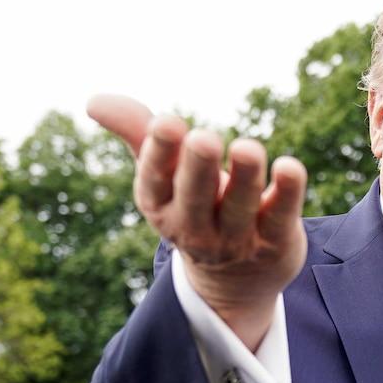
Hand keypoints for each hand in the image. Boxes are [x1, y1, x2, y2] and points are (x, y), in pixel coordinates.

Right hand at [87, 94, 307, 350]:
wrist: (236, 282)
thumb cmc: (196, 208)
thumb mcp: (165, 177)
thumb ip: (138, 134)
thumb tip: (93, 100)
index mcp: (161, 207)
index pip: (155, 181)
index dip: (159, 153)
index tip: (164, 122)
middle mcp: (195, 227)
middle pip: (195, 197)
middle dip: (198, 168)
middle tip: (204, 138)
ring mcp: (236, 239)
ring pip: (239, 207)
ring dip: (244, 176)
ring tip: (248, 147)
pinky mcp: (274, 242)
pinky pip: (281, 216)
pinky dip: (287, 193)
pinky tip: (289, 167)